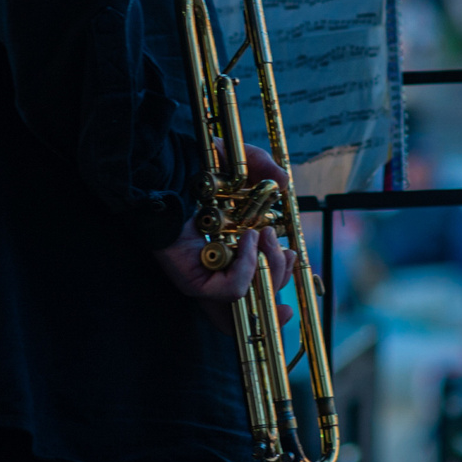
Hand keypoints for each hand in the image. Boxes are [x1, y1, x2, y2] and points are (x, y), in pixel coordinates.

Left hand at [153, 145, 295, 333]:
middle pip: (258, 298)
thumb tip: (284, 182)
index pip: (256, 286)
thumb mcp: (238, 163)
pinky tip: (248, 238)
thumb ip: (263, 168)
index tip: (293, 274)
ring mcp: (204, 279)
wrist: (168, 171)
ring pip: (250, 296)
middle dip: (280, 276)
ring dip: (269, 267)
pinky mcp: (194, 283)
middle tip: (284, 248)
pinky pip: (233, 289)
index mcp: (230, 251)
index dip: (277, 288)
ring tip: (264, 235)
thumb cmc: (197, 168)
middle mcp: (217, 270)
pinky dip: (248, 265)